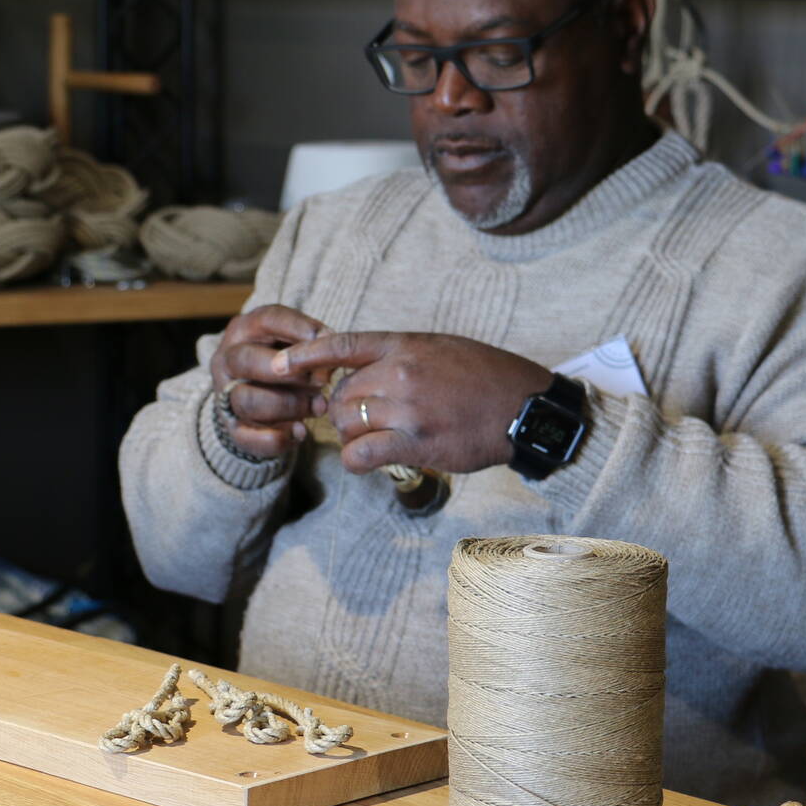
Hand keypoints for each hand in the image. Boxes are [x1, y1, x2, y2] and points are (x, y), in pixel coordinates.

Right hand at [208, 304, 332, 459]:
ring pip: (247, 400)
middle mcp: (227, 360)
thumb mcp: (295, 343)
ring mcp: (224, 395)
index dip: (300, 328)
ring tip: (319, 406)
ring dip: (289, 405)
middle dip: (290, 372)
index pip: (267, 319)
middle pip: (247, 361)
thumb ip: (314, 346)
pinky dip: (277, 438)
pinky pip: (246, 437)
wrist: (257, 396)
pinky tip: (301, 432)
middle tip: (323, 381)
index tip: (329, 339)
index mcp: (244, 330)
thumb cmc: (285, 361)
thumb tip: (331, 360)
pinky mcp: (231, 428)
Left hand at [274, 332, 553, 474]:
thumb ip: (400, 355)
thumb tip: (363, 369)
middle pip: (341, 393)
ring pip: (347, 424)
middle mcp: (401, 373)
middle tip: (359, 421)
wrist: (525, 408)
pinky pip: (362, 454)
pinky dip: (356, 460)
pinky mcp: (416, 444)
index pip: (342, 345)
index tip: (281, 364)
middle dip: (342, 410)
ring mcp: (407, 409)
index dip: (305, 355)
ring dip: (351, 436)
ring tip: (371, 440)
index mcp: (405, 345)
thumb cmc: (486, 377)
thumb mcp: (441, 348)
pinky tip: (367, 461)